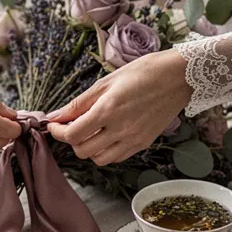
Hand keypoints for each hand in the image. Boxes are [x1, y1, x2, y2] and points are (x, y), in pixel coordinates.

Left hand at [47, 50, 191, 164]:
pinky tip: (106, 136)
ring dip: (88, 148)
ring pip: (99, 159)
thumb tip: (55, 116)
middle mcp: (120, 129)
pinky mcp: (143, 144)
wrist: (178, 77)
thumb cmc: (143, 72)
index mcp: (108, 110)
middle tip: (71, 126)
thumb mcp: (106, 82)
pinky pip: (117, 157)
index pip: (72, 135)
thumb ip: (79, 103)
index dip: (57, 132)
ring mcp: (133, 139)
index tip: (53, 125)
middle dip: (71, 140)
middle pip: (82, 151)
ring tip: (90, 132)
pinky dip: (106, 151)